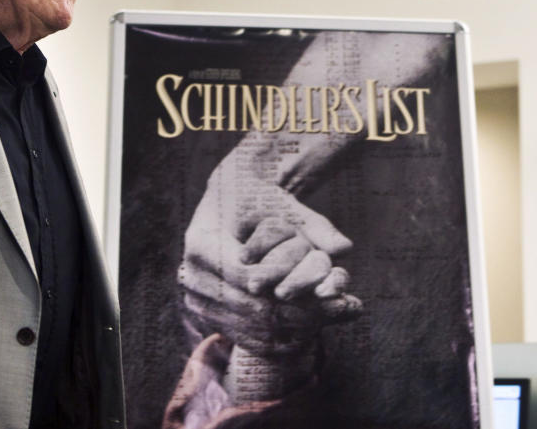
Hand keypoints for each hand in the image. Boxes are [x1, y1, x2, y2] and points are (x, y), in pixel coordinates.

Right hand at [178, 166, 360, 352]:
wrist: (227, 201)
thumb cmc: (256, 197)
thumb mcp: (284, 205)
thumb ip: (314, 226)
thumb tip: (344, 247)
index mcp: (202, 242)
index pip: (249, 280)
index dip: (292, 292)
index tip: (331, 296)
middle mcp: (191, 274)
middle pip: (251, 308)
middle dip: (300, 314)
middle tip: (342, 312)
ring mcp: (195, 298)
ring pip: (249, 328)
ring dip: (293, 331)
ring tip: (333, 322)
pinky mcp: (205, 314)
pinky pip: (242, 335)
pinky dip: (277, 338)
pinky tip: (309, 332)